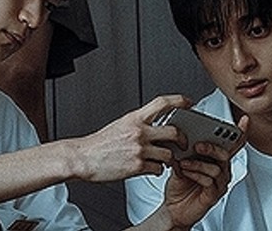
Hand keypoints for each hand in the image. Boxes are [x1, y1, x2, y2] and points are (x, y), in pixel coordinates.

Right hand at [70, 95, 189, 182]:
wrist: (83, 158)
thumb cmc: (100, 144)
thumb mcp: (120, 126)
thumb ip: (139, 125)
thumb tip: (156, 128)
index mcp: (134, 118)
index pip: (162, 103)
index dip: (179, 100)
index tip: (189, 103)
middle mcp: (139, 132)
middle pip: (174, 132)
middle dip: (183, 140)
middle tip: (184, 144)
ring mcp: (139, 149)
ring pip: (169, 154)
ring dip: (169, 159)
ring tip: (163, 160)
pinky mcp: (138, 166)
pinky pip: (159, 169)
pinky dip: (158, 170)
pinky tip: (150, 168)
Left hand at [158, 115, 247, 229]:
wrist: (173, 208)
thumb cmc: (179, 185)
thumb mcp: (180, 163)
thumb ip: (184, 151)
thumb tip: (181, 136)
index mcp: (215, 160)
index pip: (231, 145)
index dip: (240, 133)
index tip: (244, 121)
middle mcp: (221, 171)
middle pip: (225, 154)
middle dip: (211, 147)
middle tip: (197, 144)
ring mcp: (218, 184)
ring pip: (216, 168)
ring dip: (198, 163)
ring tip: (184, 162)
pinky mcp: (213, 196)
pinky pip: (209, 182)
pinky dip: (196, 174)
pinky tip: (185, 172)